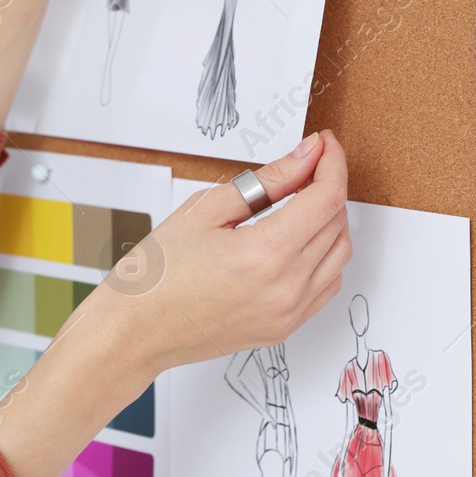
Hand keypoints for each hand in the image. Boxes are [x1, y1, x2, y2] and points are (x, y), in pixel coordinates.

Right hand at [71, 130, 350, 387]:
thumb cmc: (157, 273)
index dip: (332, 163)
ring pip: (339, 256)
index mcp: (266, 254)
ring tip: (301, 202)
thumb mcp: (205, 210)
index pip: (327, 197)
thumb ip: (266, 181)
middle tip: (306, 167)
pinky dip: (324, 257)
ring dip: (330, 222)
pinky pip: (326, 286)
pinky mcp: (285, 328)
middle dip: (328, 186)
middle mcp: (287, 288)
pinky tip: (298, 241)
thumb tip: (305, 157)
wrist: (135, 331)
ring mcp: (289, 313)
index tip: (324, 145)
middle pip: (337, 223)